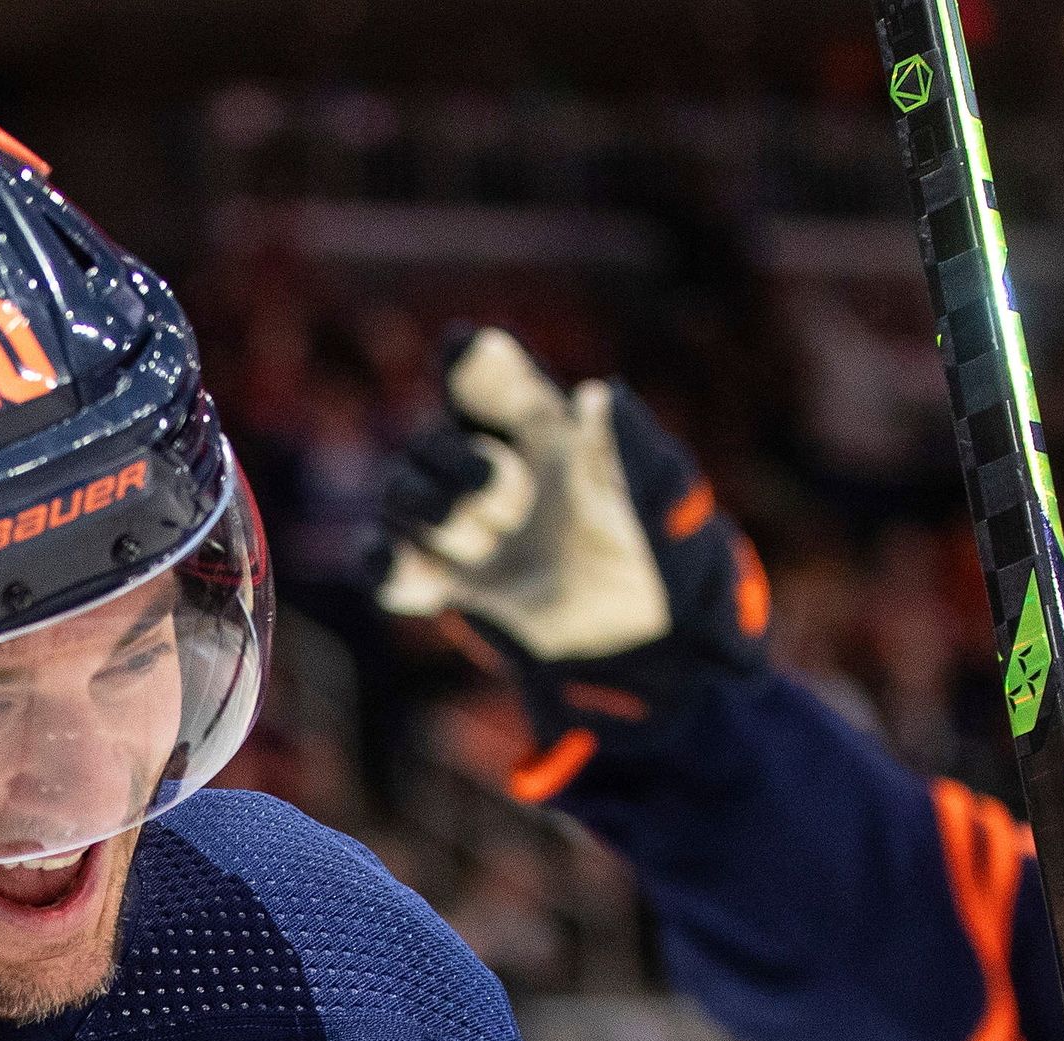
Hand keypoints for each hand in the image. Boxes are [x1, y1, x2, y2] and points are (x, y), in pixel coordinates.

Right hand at [375, 329, 768, 750]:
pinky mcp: (446, 590)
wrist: (655, 667)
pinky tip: (414, 571)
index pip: (491, 379)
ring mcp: (469, 535)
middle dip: (457, 463)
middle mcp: (502, 477)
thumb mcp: (671, 507)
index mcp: (550, 436)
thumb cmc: (678, 577)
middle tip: (513, 502)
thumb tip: (597, 394)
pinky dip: (387, 564)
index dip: (471, 362)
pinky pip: (385, 565)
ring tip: (483, 546)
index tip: (464, 349)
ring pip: (400, 495)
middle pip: (431, 439)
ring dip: (428, 511)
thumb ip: (635, 450)